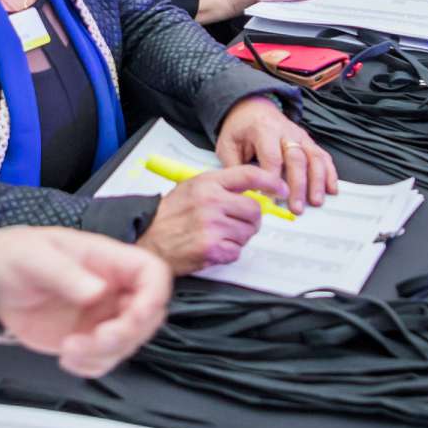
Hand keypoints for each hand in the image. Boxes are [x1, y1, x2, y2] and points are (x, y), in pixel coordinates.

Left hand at [0, 226, 169, 375]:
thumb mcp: (34, 258)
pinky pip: (106, 359)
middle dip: (126, 334)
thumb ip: (66, 274)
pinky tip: (66, 358)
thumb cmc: (12, 257)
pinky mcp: (88, 339)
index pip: (152, 273)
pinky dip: (92, 366)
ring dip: (104, 354)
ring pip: (129, 343)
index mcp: (107, 259)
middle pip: (149, 315)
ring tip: (68, 349)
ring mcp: (102, 316)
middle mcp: (112, 288)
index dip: (154, 295)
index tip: (136, 315)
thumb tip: (98, 292)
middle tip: (96, 338)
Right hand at [138, 169, 274, 273]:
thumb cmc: (169, 214)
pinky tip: (212, 247)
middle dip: (251, 219)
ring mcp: (212, 227)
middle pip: (255, 210)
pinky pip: (237, 251)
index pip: (248, 175)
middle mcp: (212, 202)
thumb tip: (251, 192)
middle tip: (237, 222)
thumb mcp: (192, 188)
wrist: (146, 237)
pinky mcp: (211, 249)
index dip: (270, 181)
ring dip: (238, 237)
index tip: (280, 188)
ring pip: (248, 233)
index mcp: (208, 183)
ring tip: (218, 235)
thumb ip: (221, 186)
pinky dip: (228, 252)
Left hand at [215, 95, 336, 206]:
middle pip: (296, 158)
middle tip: (296, 207)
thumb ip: (235, 168)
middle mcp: (285, 131)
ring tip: (316, 201)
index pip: (272, 157)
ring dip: (317, 180)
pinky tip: (331, 189)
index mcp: (263, 130)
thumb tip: (245, 193)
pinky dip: (329, 173)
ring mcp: (300, 136)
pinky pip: (323, 156)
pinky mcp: (308, 141)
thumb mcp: (227, 145)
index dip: (273, 180)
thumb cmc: (239, 129)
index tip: (271, 199)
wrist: (251, 108)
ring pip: (314, 157)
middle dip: (298, 185)